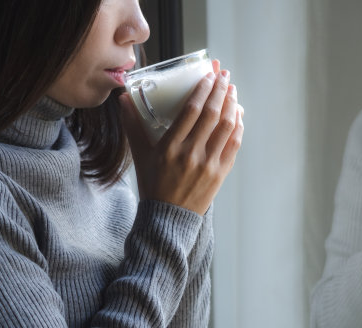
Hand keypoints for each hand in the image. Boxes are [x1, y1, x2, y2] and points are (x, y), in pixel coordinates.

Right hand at [119, 60, 243, 214]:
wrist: (167, 218)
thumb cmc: (152, 186)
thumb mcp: (140, 155)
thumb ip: (133, 126)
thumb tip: (123, 99)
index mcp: (169, 147)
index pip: (191, 110)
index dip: (202, 89)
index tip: (209, 75)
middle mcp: (190, 154)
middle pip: (211, 114)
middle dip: (221, 90)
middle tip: (224, 75)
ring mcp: (208, 165)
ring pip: (226, 127)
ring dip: (232, 105)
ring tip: (232, 91)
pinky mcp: (220, 174)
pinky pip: (234, 145)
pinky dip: (238, 128)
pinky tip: (238, 116)